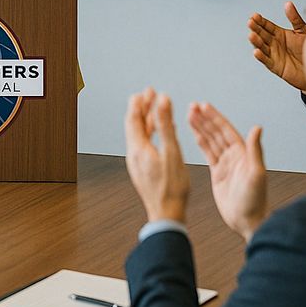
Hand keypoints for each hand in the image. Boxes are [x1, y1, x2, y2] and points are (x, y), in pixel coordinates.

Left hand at [124, 88, 189, 223]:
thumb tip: (162, 101)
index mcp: (138, 149)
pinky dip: (150, 134)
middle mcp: (133, 155)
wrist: (167, 215)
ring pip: (139, 135)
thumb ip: (166, 124)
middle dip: (142, 108)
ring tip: (155, 109)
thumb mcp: (172, 152)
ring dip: (146, 121)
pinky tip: (161, 133)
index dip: (140, 102)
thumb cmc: (172, 188)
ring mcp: (137, 163)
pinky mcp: (142, 170)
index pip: (133, 118)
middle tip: (150, 95)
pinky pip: (143, 145)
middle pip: (134, 125)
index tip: (147, 91)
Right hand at [188, 102, 267, 240]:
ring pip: (210, 141)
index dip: (214, 118)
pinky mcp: (217, 173)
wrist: (247, 221)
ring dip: (201, 128)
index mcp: (242, 153)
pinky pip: (208, 154)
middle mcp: (234, 156)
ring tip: (189, 115)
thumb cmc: (255, 200)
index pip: (225, 130)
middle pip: (216, 132)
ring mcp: (225, 164)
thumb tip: (257, 128)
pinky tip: (194, 134)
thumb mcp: (256, 173)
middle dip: (204, 119)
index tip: (204, 106)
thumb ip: (255, 150)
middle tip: (192, 107)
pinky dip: (201, 143)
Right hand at [248, 2, 305, 91]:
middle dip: (256, 28)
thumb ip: (295, 19)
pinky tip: (256, 52)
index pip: (267, 26)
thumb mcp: (303, 31)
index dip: (261, 21)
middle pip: (262, 34)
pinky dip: (261, 57)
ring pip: (262, 47)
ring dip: (256, 42)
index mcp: (280, 34)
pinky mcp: (276, 67)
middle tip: (250, 22)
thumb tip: (288, 3)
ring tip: (251, 35)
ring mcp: (274, 55)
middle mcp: (274, 43)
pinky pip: (267, 61)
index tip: (254, 15)